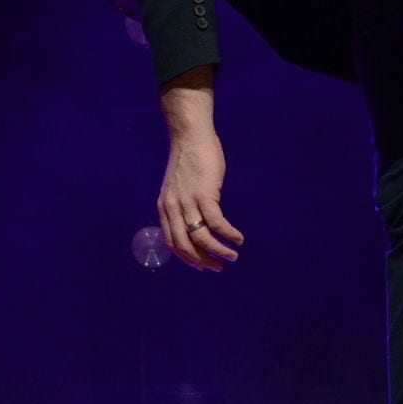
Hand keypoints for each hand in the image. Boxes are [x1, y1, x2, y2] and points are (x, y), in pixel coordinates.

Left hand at [157, 127, 244, 270]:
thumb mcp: (177, 186)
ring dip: (219, 252)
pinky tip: (238, 238)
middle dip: (203, 261)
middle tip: (219, 267)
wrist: (190, 136)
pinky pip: (217, 223)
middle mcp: (172, 208)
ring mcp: (187, 202)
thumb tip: (194, 222)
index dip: (187, 258)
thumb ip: (180, 205)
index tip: (202, 266)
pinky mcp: (204, 194)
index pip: (172, 242)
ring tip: (233, 256)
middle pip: (185, 246)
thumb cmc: (188, 159)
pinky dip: (228, 234)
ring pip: (202, 238)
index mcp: (164, 207)